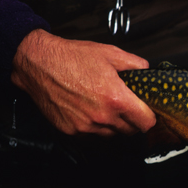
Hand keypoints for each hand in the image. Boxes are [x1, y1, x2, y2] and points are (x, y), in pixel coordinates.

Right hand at [11, 29, 155, 135]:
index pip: (146, 122)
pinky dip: (94, 126)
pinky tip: (88, 109)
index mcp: (116, 99)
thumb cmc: (73, 57)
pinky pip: (92, 134)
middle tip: (126, 106)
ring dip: (113, 124)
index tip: (146, 111)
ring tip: (105, 105)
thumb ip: (135, 65)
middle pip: (130, 130)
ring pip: (111, 134)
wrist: (38, 63)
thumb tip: (147, 72)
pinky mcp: (71, 130)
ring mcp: (86, 126)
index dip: (149, 117)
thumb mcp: (110, 53)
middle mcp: (103, 117)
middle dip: (132, 120)